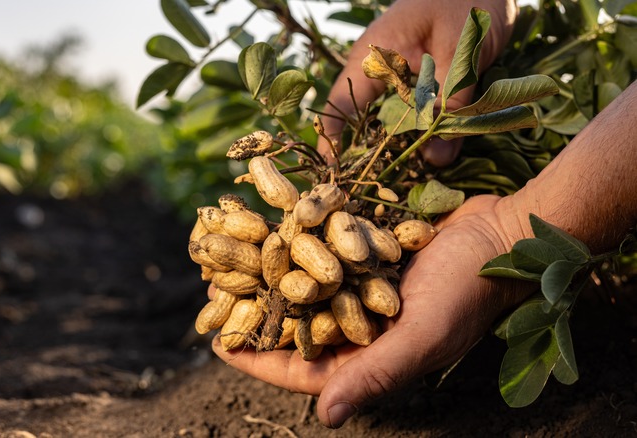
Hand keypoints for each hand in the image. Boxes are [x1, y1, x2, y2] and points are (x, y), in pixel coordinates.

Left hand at [212, 194, 533, 427]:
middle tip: (214, 298)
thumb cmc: (469, 289)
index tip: (219, 345)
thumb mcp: (423, 336)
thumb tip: (325, 418)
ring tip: (231, 262)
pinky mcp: (367, 254)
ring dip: (268, 276)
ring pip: (303, 288)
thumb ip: (375, 374)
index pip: (304, 368)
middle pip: (297, 326)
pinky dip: (295, 245)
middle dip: (255, 314)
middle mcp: (362, 326)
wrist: (503, 232)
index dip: (260, 359)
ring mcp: (363, 289)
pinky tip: (268, 230)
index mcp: (372, 357)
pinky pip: (321, 254)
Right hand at [319, 0, 516, 165]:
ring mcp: (399, 74)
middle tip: (375, 188)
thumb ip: (450, 103)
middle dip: (370, 154)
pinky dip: (423, 132)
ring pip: (392, 120)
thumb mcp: (462, 52)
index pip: (341, 102)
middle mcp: (379, 68)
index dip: (333, 139)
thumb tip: (435, 159)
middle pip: (363, 119)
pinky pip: (415, 112)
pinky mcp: (421, 79)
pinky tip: (435, 151)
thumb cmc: (469, 0)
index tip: (334, 173)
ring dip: (401, 146)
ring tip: (408, 175)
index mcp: (375, 54)